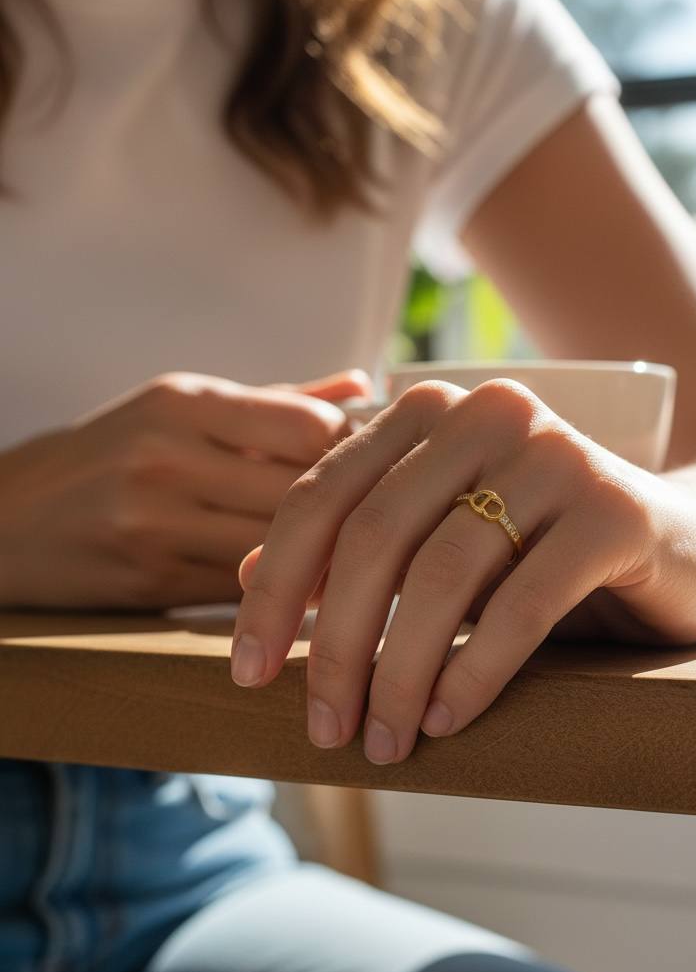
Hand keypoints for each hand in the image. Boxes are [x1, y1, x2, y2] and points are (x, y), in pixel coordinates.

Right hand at [0, 369, 371, 608]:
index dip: (355, 450)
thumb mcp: (184, 408)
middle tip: (380, 516)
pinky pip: (247, 588)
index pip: (312, 426)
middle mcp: (169, 457)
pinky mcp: (151, 581)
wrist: (7, 518)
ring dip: (326, 554)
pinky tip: (305, 582)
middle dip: (351, 506)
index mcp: (185, 403)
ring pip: (281, 546)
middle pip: (304, 489)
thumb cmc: (116, 453)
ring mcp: (155, 522)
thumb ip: (279, 400)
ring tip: (352, 553)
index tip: (369, 465)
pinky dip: (284, 586)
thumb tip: (364, 383)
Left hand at [232, 379, 695, 763]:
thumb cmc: (541, 550)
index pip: (321, 496)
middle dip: (335, 646)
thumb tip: (237, 576)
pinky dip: (474, 671)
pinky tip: (448, 720)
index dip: (274, 588)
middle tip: (325, 729)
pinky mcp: (614, 509)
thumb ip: (351, 545)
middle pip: (374, 536)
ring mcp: (557, 454)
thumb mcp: (438, 543)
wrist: (683, 545)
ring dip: (400, 674)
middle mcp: (489, 412)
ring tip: (386, 742)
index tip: (249, 673)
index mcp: (432, 410)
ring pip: (442, 574)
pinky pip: (521, 603)